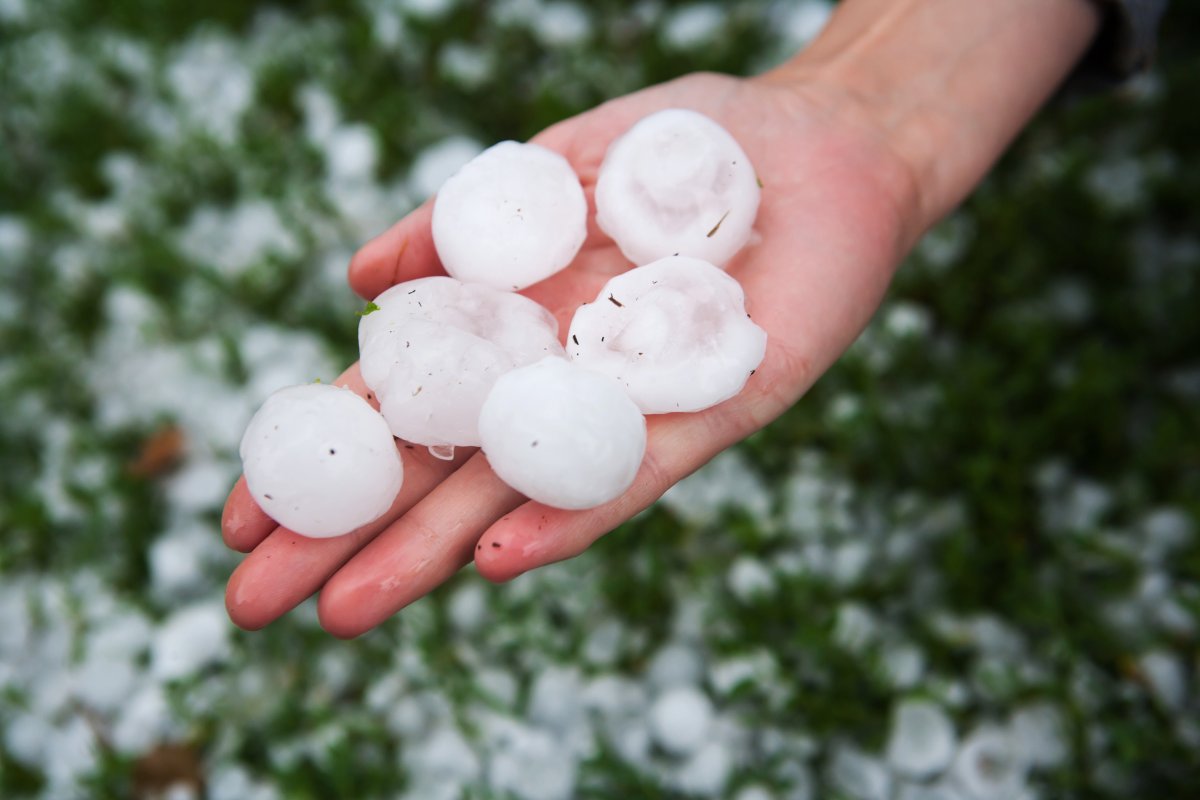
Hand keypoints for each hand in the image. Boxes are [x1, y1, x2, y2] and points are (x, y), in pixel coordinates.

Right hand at [221, 69, 920, 636]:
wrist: (821, 141)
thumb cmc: (687, 150)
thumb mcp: (553, 166)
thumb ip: (459, 224)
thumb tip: (356, 282)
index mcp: (511, 333)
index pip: (397, 412)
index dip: (321, 462)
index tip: (241, 517)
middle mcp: (555, 384)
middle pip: (438, 473)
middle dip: (348, 537)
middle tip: (251, 606)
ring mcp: (628, 406)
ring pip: (517, 492)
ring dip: (434, 554)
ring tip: (347, 611)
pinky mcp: (715, 412)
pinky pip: (633, 473)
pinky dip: (567, 515)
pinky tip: (497, 560)